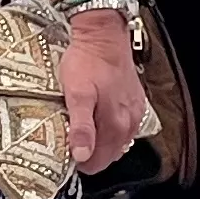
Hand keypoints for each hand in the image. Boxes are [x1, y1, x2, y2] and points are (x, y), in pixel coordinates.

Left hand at [59, 5, 142, 172]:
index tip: (64, 156)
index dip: (80, 163)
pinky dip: (109, 128)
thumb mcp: (77, 95)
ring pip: (117, 141)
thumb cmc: (87, 62)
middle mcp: (129, 122)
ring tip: (80, 131)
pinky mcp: (135, 100)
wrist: (103, 35)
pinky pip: (123, 125)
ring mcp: (134, 111)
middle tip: (68, 143)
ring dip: (99, 141)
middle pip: (108, 154)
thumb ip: (81, 128)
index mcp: (115, 125)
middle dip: (90, 154)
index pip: (99, 162)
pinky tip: (96, 118)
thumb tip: (82, 156)